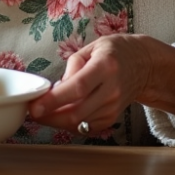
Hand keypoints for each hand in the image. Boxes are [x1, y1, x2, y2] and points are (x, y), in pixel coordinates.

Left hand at [28, 34, 174, 135]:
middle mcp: (111, 89)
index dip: (54, 100)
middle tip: (31, 111)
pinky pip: (86, 127)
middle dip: (49, 115)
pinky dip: (69, 123)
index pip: (77, 88)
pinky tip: (61, 114)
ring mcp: (113, 106)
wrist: (144, 65)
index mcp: (105, 66)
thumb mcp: (92, 48)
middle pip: (76, 111)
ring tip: (43, 110)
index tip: (35, 106)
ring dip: (56, 120)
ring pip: (79, 122)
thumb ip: (72, 66)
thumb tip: (56, 89)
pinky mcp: (112, 117)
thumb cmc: (115, 52)